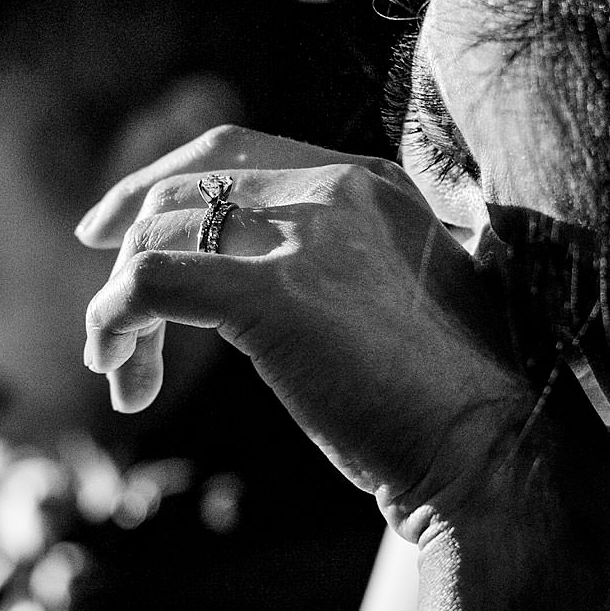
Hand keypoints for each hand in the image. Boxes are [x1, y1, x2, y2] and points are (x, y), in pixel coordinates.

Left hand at [77, 126, 609, 538]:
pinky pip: (150, 283)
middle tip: (104, 298)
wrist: (506, 459)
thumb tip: (290, 304)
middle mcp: (340, 187)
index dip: (170, 181)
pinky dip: (115, 323)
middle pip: (191, 180)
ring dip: (122, 305)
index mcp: (376, 184)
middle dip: (128, 227)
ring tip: (126, 378)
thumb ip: (356, 280)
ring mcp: (309, 234)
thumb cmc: (467, 414)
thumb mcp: (412, 312)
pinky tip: (124, 377)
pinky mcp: (273, 295)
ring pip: (160, 233)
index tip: (128, 223)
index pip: (242, 151)